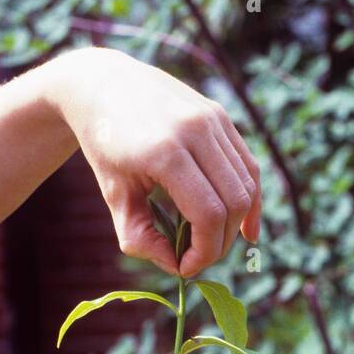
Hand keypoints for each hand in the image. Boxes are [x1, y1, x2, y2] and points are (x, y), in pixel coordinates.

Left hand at [53, 47, 260, 276]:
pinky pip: (248, 167)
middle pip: (234, 204)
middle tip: (198, 259)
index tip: (185, 268)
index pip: (208, 215)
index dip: (204, 252)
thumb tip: (177, 267)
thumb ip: (141, 238)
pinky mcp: (221, 117)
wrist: (104, 85)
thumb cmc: (106, 145)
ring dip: (235, 224)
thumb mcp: (114, 197)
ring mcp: (214, 120)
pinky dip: (250, 201)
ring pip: (247, 186)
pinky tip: (245, 228)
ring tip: (212, 242)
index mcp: (167, 151)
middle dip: (220, 243)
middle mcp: (197, 131)